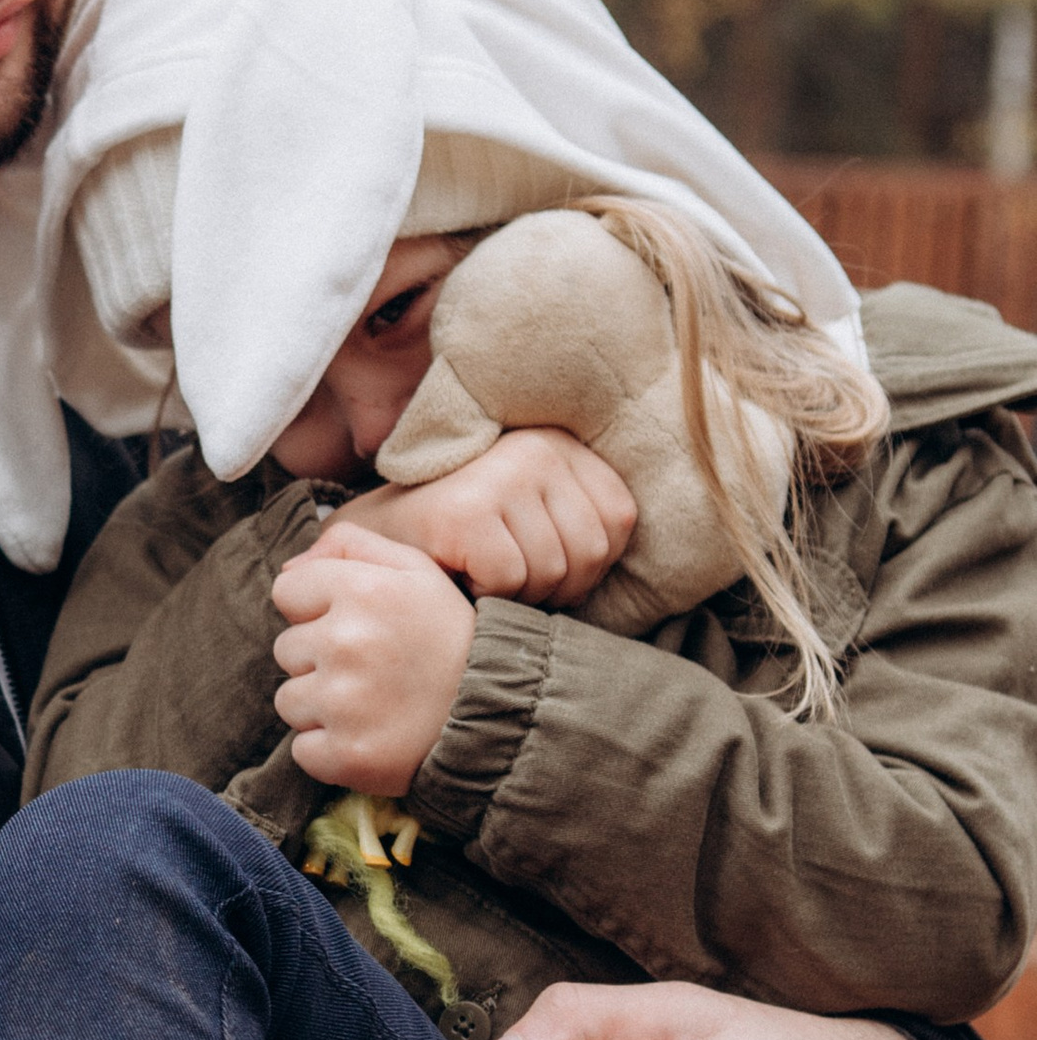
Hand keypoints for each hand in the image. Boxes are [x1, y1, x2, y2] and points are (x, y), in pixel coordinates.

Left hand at [272, 526, 476, 792]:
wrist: (499, 714)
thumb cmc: (450, 637)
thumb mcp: (417, 571)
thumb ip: (352, 545)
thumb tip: (288, 564)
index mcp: (363, 589)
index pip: (287, 591)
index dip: (316, 609)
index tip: (354, 625)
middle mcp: (348, 642)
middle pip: (286, 648)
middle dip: (320, 658)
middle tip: (373, 669)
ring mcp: (344, 703)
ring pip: (289, 700)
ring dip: (322, 705)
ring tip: (374, 703)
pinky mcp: (346, 754)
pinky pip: (303, 750)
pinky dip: (330, 749)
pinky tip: (371, 736)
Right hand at [331, 429, 637, 601]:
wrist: (365, 540)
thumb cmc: (454, 539)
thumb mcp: (528, 511)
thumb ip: (580, 516)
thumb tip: (673, 546)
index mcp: (558, 443)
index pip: (620, 520)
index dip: (587, 562)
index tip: (537, 562)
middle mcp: (535, 448)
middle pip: (592, 551)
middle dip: (555, 586)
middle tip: (506, 576)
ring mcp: (501, 475)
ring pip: (555, 571)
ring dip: (519, 594)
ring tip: (481, 573)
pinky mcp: (469, 512)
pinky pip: (513, 581)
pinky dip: (487, 596)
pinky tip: (459, 576)